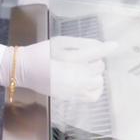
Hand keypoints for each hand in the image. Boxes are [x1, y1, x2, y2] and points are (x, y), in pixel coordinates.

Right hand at [0, 36, 117, 101]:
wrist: (23, 69)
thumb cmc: (40, 52)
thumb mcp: (59, 41)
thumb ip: (80, 44)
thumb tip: (99, 45)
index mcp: (70, 59)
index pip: (95, 52)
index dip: (107, 48)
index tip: (115, 45)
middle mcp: (74, 76)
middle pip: (98, 67)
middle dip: (95, 60)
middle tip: (85, 57)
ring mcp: (73, 89)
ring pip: (98, 82)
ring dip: (95, 74)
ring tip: (86, 69)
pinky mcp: (70, 97)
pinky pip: (92, 96)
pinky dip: (95, 88)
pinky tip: (88, 81)